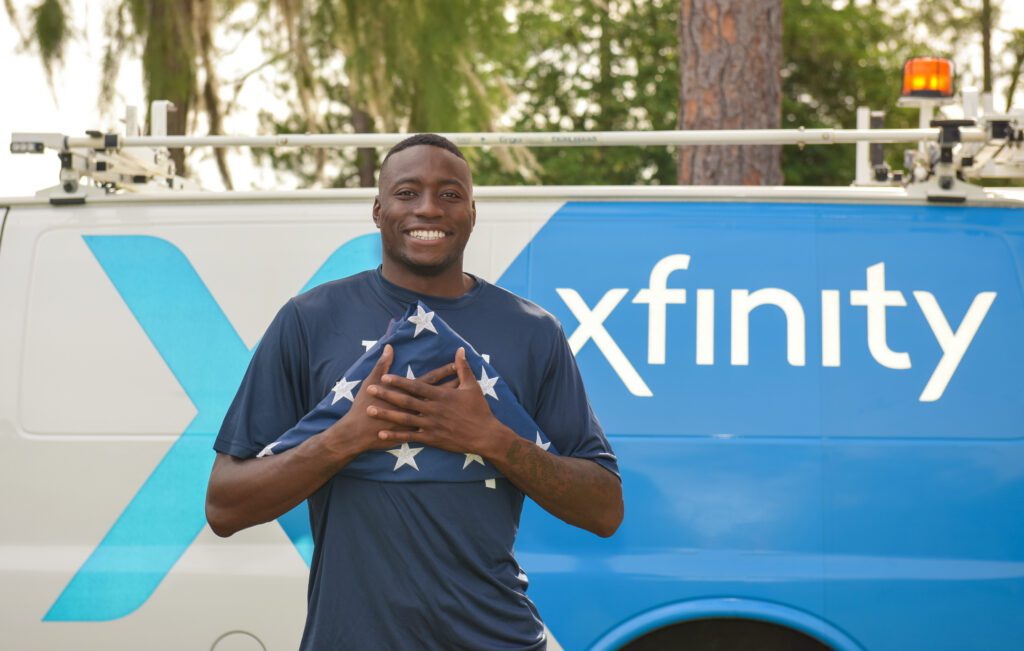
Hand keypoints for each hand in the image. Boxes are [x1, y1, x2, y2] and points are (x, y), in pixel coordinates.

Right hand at [324, 345, 456, 454]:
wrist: (358, 433)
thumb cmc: (364, 406)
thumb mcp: (372, 382)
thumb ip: (382, 364)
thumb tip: (389, 347)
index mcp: (407, 392)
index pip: (430, 379)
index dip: (443, 371)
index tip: (455, 364)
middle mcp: (415, 406)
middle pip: (439, 395)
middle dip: (454, 386)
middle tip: (468, 379)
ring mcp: (416, 422)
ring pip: (440, 412)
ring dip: (453, 406)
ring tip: (466, 400)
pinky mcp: (413, 435)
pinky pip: (432, 429)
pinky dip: (443, 424)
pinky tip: (453, 422)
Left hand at [366, 347, 512, 458]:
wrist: (485, 436)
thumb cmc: (479, 410)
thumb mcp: (473, 386)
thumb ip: (464, 368)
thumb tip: (460, 350)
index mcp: (441, 396)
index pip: (416, 386)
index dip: (400, 381)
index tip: (385, 376)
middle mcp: (433, 410)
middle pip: (406, 401)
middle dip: (386, 395)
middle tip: (370, 389)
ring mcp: (431, 425)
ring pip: (404, 419)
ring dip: (386, 414)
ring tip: (370, 410)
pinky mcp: (432, 439)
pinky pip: (410, 437)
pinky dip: (395, 436)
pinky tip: (382, 435)